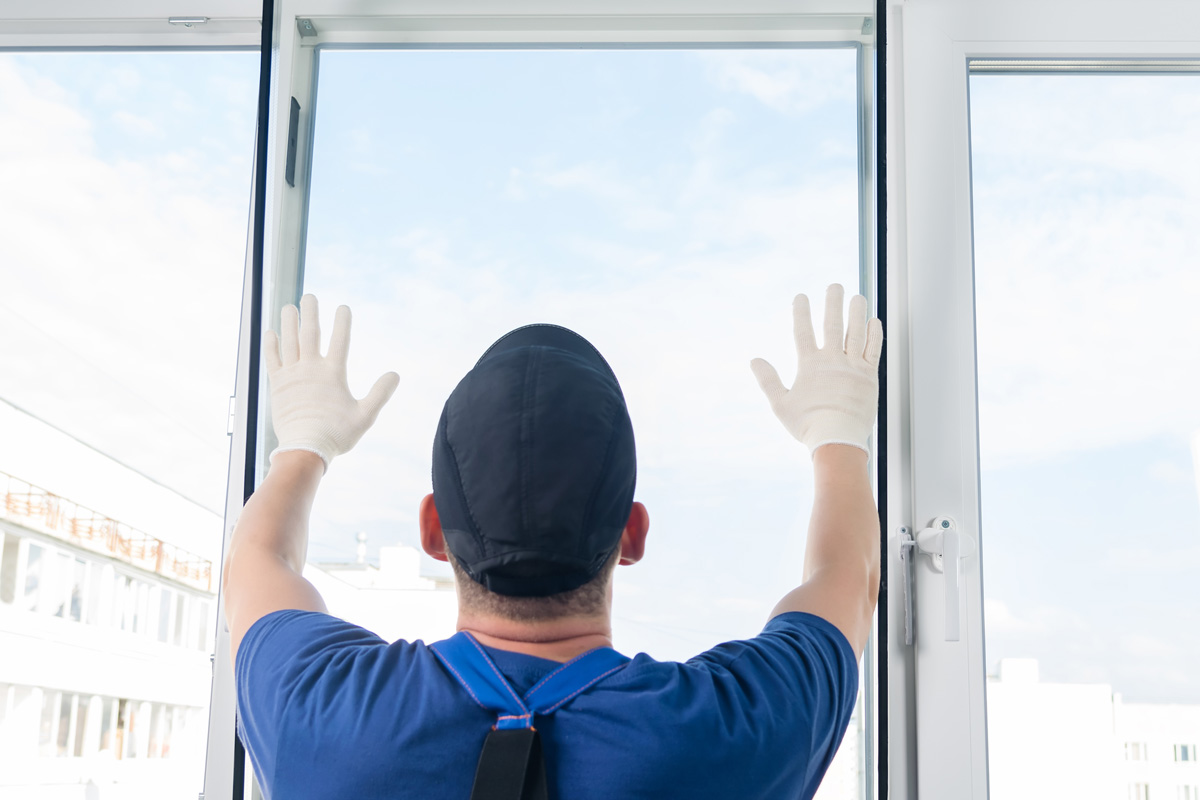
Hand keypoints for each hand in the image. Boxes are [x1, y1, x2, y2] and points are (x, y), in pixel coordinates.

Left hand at [264, 294, 398, 471]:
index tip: (343, 307)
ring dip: (289, 323)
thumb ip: (380, 393)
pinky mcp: (277, 385)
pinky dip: (271, 345)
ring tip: (288, 307)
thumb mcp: (366, 416)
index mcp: (333, 374)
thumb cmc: (337, 434)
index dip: (342, 322)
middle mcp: (311, 369)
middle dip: (310, 313)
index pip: (340, 340)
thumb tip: (395, 375)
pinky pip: (272, 360)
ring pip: (289, 342)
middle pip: (310, 333)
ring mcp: (292, 375)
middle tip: (309, 296)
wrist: (305, 449)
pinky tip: (271, 333)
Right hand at [750, 284, 882, 454]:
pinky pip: (874, 350)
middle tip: (834, 286)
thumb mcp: (781, 404)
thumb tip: (754, 360)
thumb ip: (768, 380)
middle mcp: (833, 361)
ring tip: (858, 296)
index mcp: (810, 366)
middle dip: (833, 303)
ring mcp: (853, 367)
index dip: (801, 312)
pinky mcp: (870, 377)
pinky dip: (875, 335)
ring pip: (856, 333)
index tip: (801, 297)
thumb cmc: (807, 425)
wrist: (838, 438)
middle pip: (833, 325)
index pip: (803, 332)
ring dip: (857, 313)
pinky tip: (874, 322)